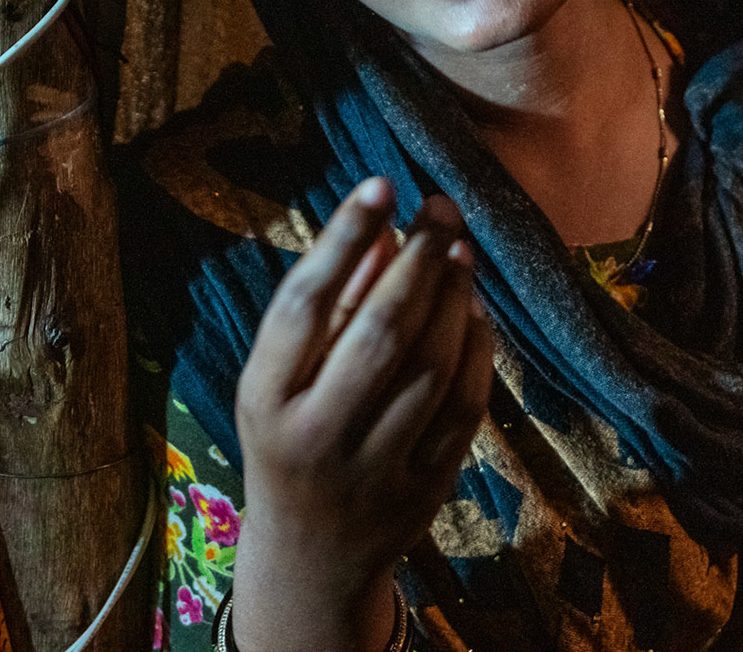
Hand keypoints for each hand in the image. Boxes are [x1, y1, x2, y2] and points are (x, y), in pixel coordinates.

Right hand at [232, 179, 493, 651]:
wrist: (309, 560)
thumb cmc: (290, 441)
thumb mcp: (280, 380)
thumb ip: (330, 305)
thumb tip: (380, 227)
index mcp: (265, 400)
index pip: (304, 305)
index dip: (344, 237)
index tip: (380, 183)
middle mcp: (317, 435)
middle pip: (379, 333)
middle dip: (417, 260)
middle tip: (440, 209)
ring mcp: (374, 468)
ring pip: (429, 368)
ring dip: (454, 298)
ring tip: (460, 250)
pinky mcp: (424, 488)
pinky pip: (463, 407)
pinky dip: (476, 351)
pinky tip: (477, 309)